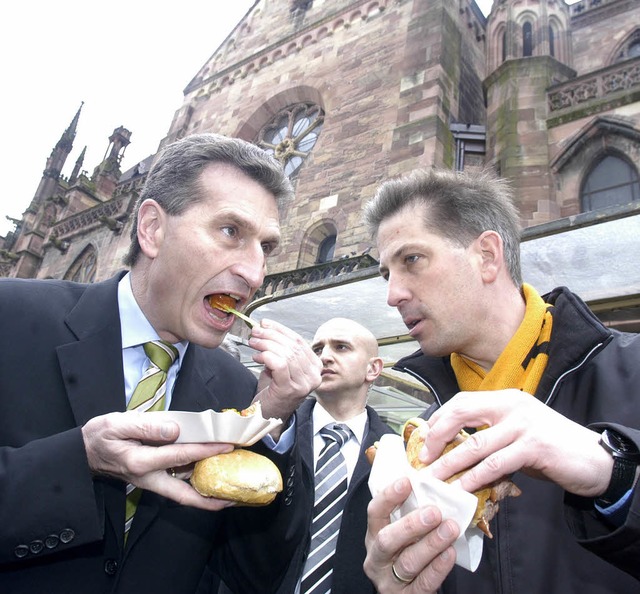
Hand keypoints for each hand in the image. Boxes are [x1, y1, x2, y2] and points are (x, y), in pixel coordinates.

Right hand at [82, 411, 235, 509]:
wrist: (85, 451)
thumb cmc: (101, 436)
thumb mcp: (118, 424)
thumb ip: (146, 426)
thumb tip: (174, 429)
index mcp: (141, 462)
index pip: (180, 456)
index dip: (205, 450)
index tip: (226, 445)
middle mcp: (149, 478)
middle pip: (184, 495)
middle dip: (211, 498)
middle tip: (235, 496)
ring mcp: (151, 481)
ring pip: (183, 492)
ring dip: (206, 492)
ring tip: (231, 488)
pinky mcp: (154, 478)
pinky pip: (178, 484)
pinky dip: (196, 482)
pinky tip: (212, 474)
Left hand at [248, 319, 321, 429]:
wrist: (266, 416)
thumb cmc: (273, 391)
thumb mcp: (280, 366)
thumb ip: (279, 348)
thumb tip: (266, 326)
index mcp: (315, 367)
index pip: (299, 341)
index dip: (281, 330)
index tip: (266, 323)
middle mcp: (313, 376)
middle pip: (292, 346)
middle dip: (271, 335)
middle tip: (256, 332)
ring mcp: (303, 384)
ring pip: (285, 353)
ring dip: (266, 344)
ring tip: (254, 343)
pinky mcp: (290, 389)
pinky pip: (279, 364)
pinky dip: (266, 356)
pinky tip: (257, 357)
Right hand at [364, 477, 457, 592]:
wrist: (409, 593)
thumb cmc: (408, 553)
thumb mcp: (402, 534)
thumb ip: (409, 514)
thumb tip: (431, 487)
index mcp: (374, 535)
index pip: (374, 513)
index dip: (388, 496)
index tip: (407, 482)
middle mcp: (377, 558)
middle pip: (387, 540)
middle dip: (411, 525)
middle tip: (434, 512)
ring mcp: (389, 581)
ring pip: (408, 562)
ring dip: (431, 544)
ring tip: (450, 529)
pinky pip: (424, 583)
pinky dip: (438, 567)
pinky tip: (450, 553)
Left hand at [421, 389, 613, 497]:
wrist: (593, 459)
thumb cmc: (550, 447)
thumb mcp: (517, 432)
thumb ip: (491, 434)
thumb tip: (454, 449)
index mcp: (505, 398)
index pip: (462, 401)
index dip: (439, 419)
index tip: (425, 438)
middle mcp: (512, 405)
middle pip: (462, 413)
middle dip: (437, 436)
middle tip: (424, 458)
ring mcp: (523, 424)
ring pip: (476, 443)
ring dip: (451, 463)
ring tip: (435, 478)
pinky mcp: (534, 446)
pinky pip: (496, 463)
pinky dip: (475, 477)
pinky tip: (462, 488)